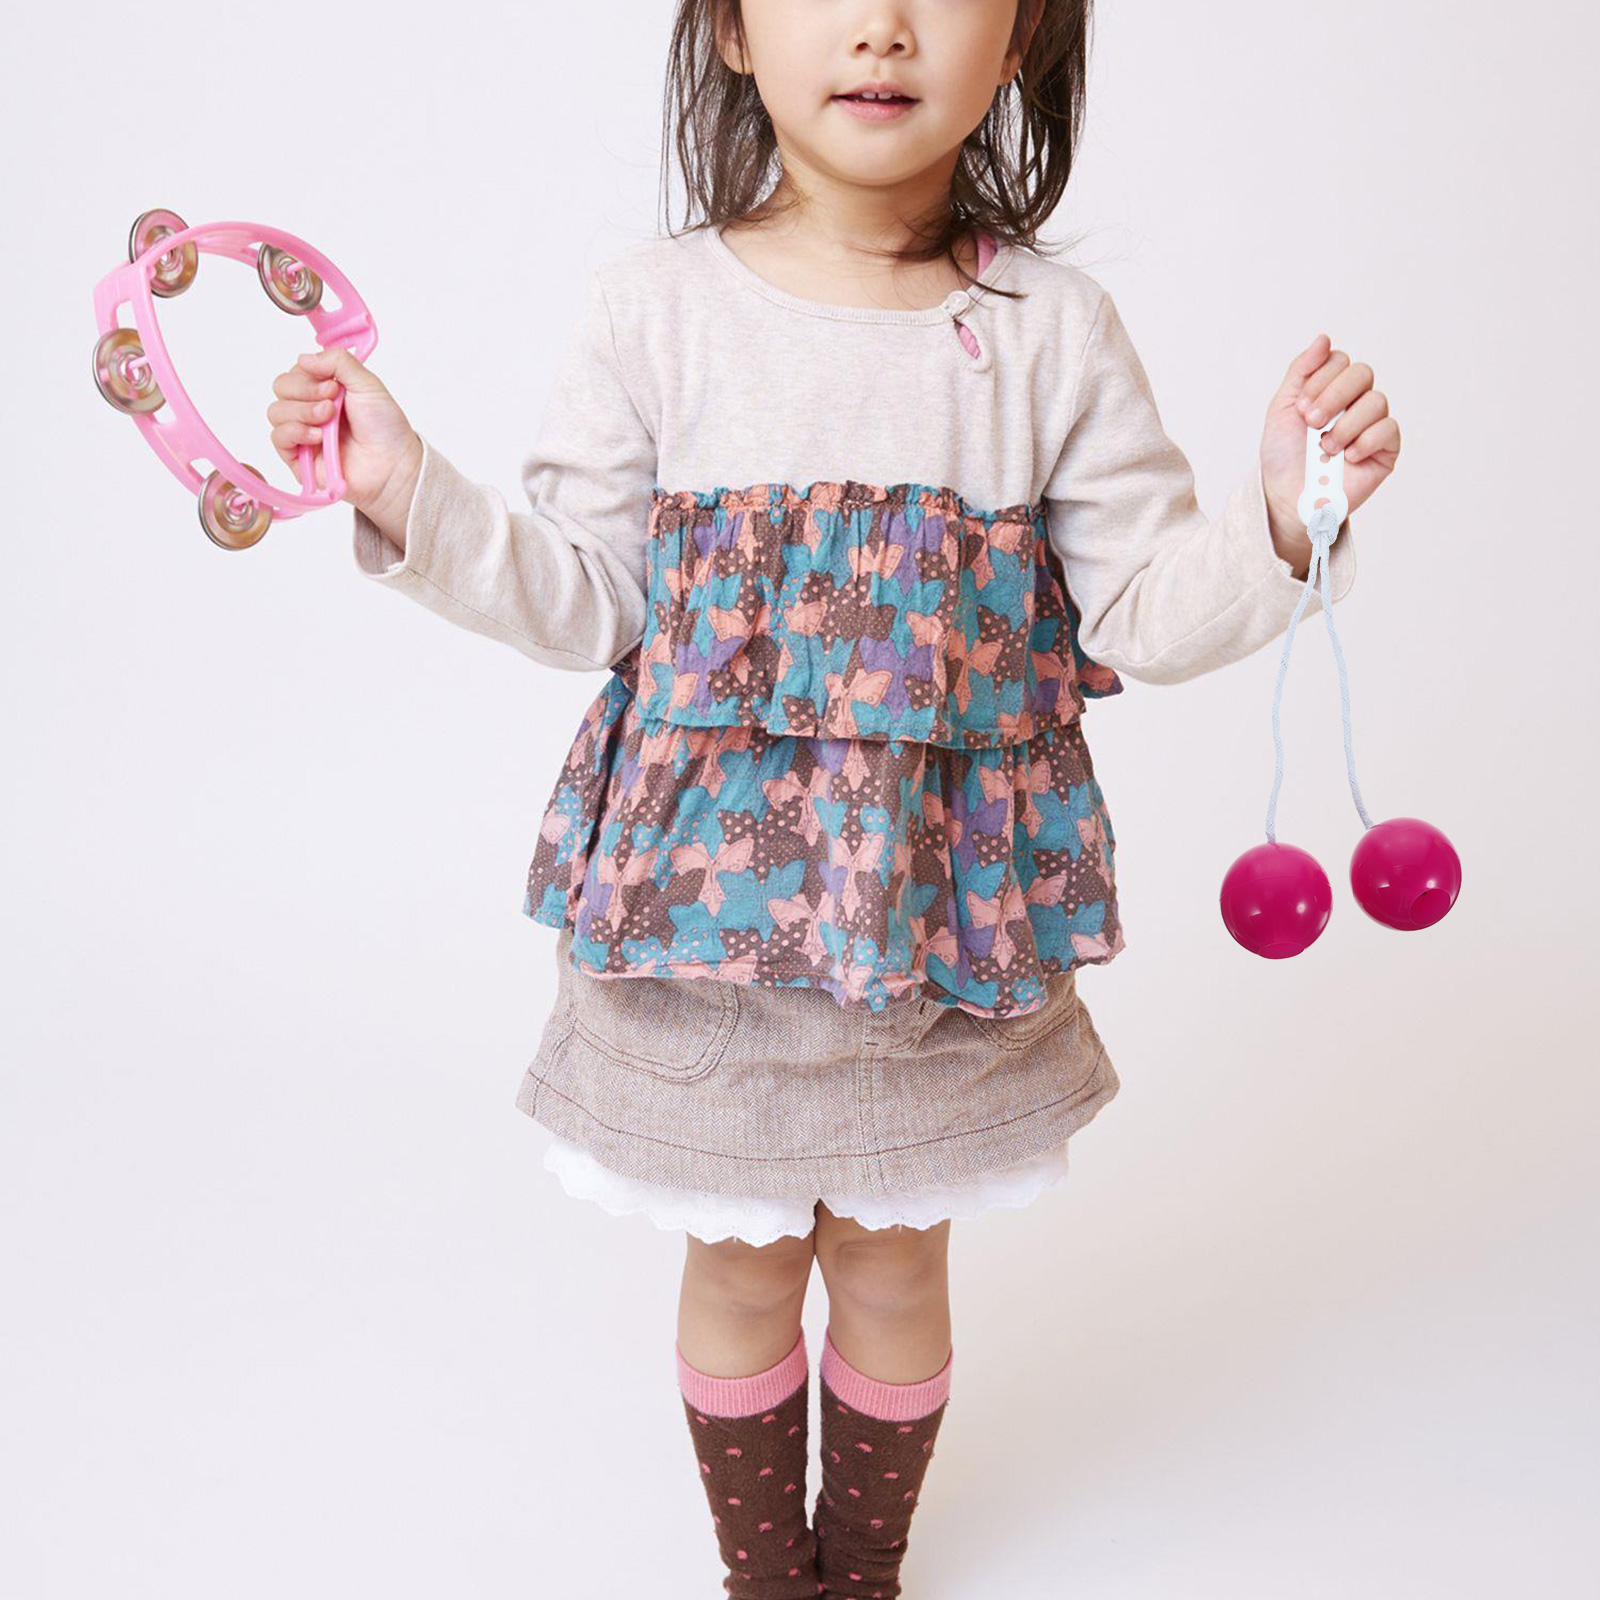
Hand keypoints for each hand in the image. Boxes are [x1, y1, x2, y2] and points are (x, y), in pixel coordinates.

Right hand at [267, 347, 421, 520]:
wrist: (393, 463)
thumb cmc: (385, 427)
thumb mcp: (367, 383)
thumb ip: (338, 361)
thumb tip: (303, 357)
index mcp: (322, 389)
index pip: (295, 372)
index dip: (309, 375)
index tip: (334, 386)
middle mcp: (309, 409)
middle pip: (281, 388)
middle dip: (305, 391)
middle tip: (332, 403)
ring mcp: (302, 433)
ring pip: (276, 412)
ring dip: (302, 411)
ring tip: (328, 418)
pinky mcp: (298, 458)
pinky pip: (278, 438)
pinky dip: (296, 432)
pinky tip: (318, 437)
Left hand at [1260, 334, 1401, 575]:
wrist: (1285, 496)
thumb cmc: (1283, 455)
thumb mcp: (1282, 408)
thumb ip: (1301, 371)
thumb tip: (1323, 338)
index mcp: (1332, 389)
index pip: (1340, 361)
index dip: (1320, 380)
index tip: (1300, 409)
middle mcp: (1356, 402)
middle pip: (1362, 373)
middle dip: (1333, 396)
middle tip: (1311, 422)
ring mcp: (1372, 425)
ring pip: (1376, 401)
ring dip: (1345, 424)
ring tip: (1325, 448)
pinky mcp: (1385, 451)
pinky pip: (1388, 430)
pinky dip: (1365, 440)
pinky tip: (1347, 456)